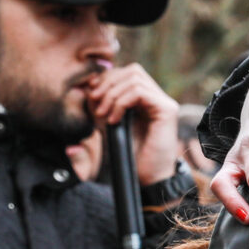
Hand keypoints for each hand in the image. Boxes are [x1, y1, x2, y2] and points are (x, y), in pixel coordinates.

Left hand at [86, 62, 181, 185]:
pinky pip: (140, 92)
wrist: (147, 178)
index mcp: (144, 99)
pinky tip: (115, 120)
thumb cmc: (129, 156)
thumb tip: (82, 91)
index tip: (90, 96)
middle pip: (131, 70)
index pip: (125, 73)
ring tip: (103, 115)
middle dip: (108, 83)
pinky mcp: (166, 109)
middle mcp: (156, 97)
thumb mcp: (106, 129)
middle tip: (95, 104)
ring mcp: (163, 102)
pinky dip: (121, 102)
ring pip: (135, 78)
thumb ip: (97, 110)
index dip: (105, 80)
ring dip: (112, 94)